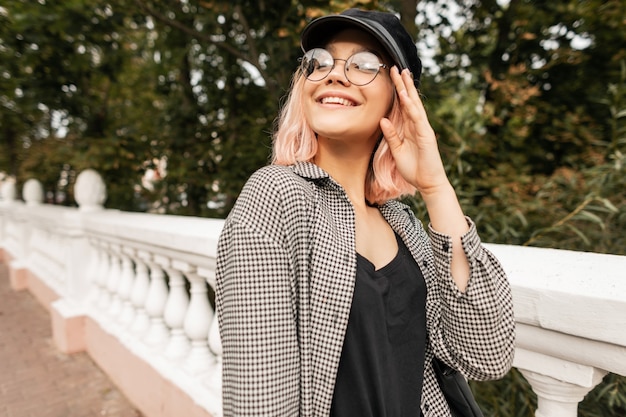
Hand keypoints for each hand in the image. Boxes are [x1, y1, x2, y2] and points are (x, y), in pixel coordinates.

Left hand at [380, 67, 449, 195]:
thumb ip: (391, 135)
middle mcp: (417, 125)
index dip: (398, 91)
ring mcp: (422, 129)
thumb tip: (383, 120)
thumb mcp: (397, 151)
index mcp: (410, 129)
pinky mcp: (426, 135)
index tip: (391, 78)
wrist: (428, 183)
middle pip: (409, 101)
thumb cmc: (414, 169)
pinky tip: (405, 95)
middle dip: (403, 84)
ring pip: (414, 105)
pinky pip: (417, 118)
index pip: (403, 106)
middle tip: (396, 68)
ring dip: (407, 89)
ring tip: (402, 74)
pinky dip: (410, 106)